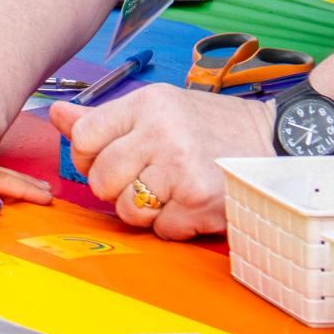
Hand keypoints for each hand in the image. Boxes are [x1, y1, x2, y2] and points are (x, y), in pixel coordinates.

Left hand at [49, 84, 274, 240]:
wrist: (277, 143)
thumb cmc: (213, 128)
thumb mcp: (160, 109)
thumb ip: (104, 118)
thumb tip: (56, 115)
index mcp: (148, 102)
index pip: (84, 135)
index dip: (90, 156)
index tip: (112, 158)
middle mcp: (161, 131)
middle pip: (100, 179)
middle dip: (117, 189)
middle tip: (147, 178)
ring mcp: (180, 167)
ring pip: (126, 210)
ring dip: (146, 211)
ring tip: (172, 191)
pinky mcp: (198, 201)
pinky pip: (161, 230)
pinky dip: (176, 225)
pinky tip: (195, 203)